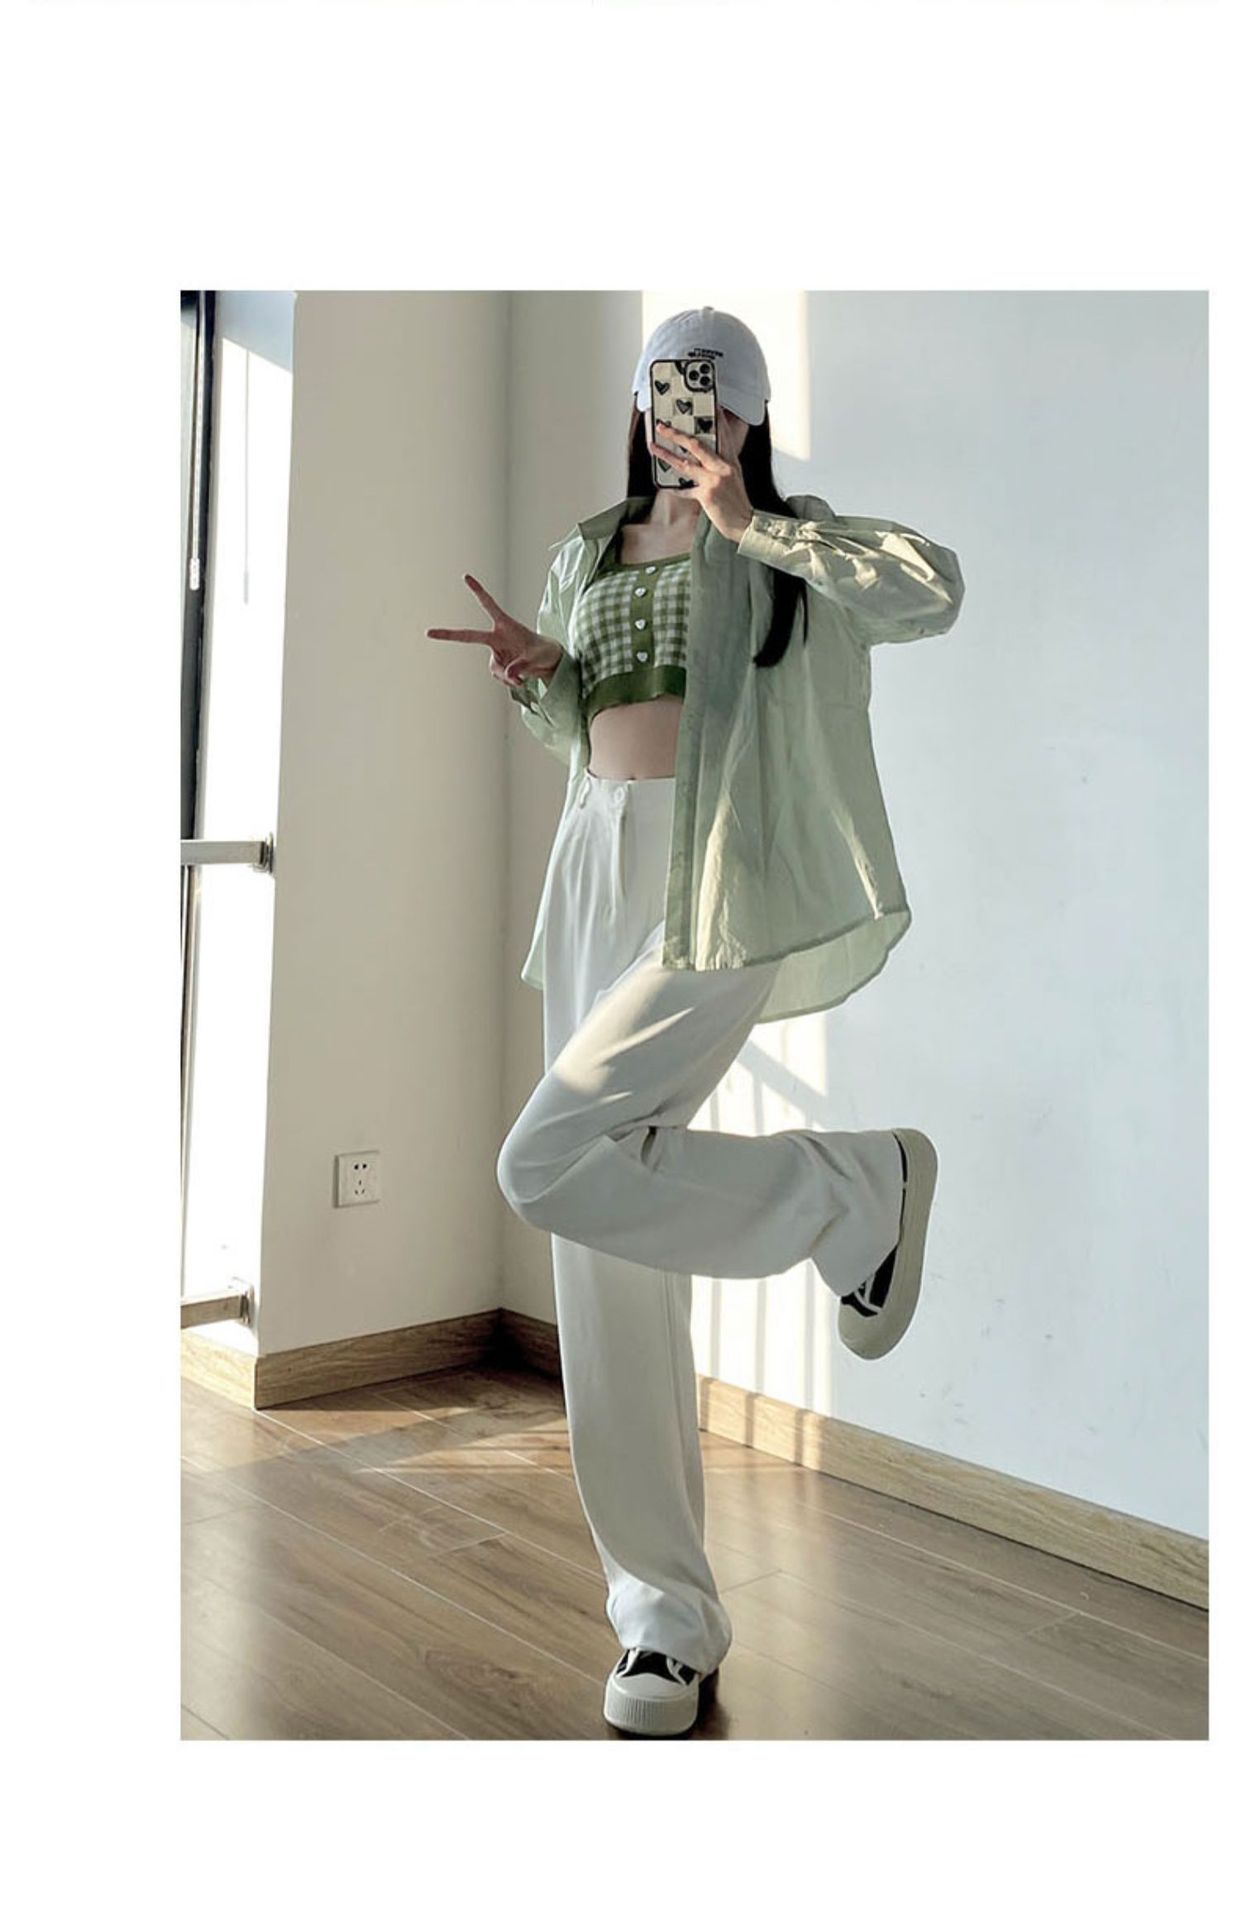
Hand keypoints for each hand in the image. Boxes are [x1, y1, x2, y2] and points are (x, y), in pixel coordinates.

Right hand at [426, 574, 561, 688]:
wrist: (548, 661)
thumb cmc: (544, 651)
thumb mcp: (538, 658)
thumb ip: (522, 666)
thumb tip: (509, 675)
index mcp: (505, 626)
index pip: (488, 605)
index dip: (478, 591)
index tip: (466, 576)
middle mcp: (497, 637)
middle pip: (469, 636)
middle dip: (448, 635)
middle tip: (428, 632)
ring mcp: (496, 652)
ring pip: (494, 670)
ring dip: (508, 676)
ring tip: (524, 675)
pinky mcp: (498, 665)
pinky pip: (499, 677)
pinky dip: (509, 681)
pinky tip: (520, 678)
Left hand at [648, 406, 754, 543]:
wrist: (745, 523)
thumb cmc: (738, 502)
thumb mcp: (734, 476)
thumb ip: (720, 463)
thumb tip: (703, 454)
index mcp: (730, 461)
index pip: (721, 433)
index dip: (714, 417)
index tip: (706, 404)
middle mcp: (722, 467)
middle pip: (696, 444)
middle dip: (677, 434)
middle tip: (663, 426)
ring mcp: (714, 481)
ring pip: (685, 463)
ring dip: (666, 454)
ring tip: (654, 447)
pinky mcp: (706, 495)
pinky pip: (684, 489)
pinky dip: (674, 487)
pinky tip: (663, 483)